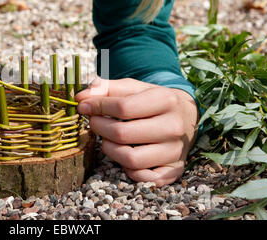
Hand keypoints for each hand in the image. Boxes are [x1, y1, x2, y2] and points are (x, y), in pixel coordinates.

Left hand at [75, 77, 198, 186]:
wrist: (185, 116)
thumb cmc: (152, 100)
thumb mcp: (132, 88)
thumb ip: (105, 88)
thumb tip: (81, 98)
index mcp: (166, 100)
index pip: (123, 107)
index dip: (97, 107)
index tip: (83, 106)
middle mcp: (174, 126)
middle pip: (123, 134)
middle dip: (99, 127)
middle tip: (94, 122)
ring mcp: (175, 151)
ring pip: (130, 159)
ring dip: (109, 149)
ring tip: (107, 139)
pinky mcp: (174, 170)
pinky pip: (143, 178)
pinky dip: (128, 169)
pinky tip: (124, 154)